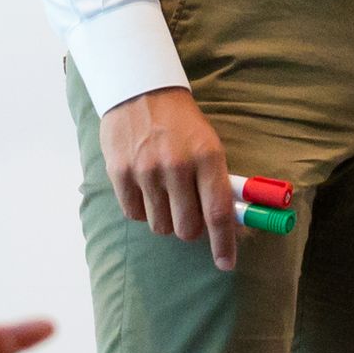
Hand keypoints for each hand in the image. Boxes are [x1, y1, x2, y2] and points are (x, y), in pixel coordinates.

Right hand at [99, 85, 238, 270]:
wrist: (139, 89)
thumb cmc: (180, 122)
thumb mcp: (208, 143)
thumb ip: (217, 183)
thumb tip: (233, 226)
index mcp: (207, 155)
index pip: (217, 212)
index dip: (224, 244)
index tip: (226, 263)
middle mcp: (177, 165)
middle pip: (186, 228)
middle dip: (189, 228)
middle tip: (186, 211)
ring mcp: (146, 170)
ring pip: (159, 226)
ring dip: (164, 218)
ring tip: (163, 192)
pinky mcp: (120, 173)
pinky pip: (134, 215)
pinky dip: (142, 209)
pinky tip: (144, 187)